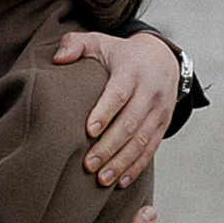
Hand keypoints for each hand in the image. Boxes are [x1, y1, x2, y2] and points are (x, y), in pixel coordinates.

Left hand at [56, 25, 181, 187]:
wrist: (163, 58)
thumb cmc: (122, 54)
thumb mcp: (101, 41)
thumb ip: (77, 44)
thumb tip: (58, 58)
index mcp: (132, 71)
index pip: (118, 93)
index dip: (105, 112)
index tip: (88, 130)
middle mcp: (150, 91)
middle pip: (131, 122)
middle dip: (109, 146)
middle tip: (88, 164)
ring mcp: (160, 109)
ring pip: (142, 140)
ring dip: (122, 162)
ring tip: (102, 178)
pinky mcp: (164, 123)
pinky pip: (152, 148)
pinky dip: (137, 166)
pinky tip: (121, 181)